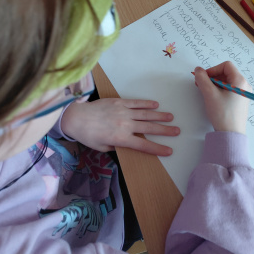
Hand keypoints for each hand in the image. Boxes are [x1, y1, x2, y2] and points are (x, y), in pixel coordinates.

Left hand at [61, 98, 179, 155]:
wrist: (76, 117)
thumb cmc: (88, 136)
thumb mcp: (102, 148)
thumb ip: (117, 146)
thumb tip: (128, 145)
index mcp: (121, 139)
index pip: (144, 145)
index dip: (157, 148)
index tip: (169, 150)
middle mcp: (125, 125)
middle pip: (149, 128)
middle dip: (164, 130)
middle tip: (177, 131)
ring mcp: (123, 112)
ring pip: (145, 114)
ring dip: (159, 115)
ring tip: (171, 117)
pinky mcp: (119, 102)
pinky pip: (136, 103)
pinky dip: (146, 103)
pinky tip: (155, 104)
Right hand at [194, 61, 250, 133]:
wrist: (230, 134)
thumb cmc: (222, 113)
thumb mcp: (209, 94)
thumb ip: (202, 79)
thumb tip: (198, 70)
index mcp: (240, 81)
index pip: (226, 65)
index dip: (213, 69)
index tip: (204, 78)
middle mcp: (244, 85)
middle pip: (226, 73)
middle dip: (212, 77)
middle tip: (201, 84)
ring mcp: (243, 93)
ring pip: (226, 81)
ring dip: (214, 84)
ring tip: (205, 92)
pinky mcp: (240, 101)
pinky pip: (229, 89)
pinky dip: (219, 90)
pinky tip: (212, 98)